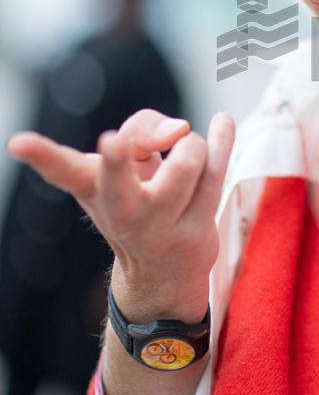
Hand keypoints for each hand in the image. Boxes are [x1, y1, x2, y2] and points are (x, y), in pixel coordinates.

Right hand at [6, 109, 234, 321]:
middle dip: (116, 161)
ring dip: (192, 144)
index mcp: (94, 189)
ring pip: (188, 158)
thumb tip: (179, 129)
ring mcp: (160, 224)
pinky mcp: (197, 229)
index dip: (41, 155)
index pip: (63, 170)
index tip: (19, 143)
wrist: (161, 272)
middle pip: (118, 182)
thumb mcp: (128, 162)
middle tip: (111, 142)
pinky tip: (223, 121)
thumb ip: (144, 129)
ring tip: (186, 154)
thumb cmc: (139, 198)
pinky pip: (219, 172)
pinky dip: (223, 140)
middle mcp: (121, 210)